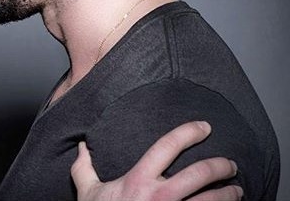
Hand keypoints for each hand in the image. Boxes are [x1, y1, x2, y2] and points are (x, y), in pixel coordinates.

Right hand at [71, 121, 242, 200]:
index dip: (189, 132)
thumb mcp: (87, 193)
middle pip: (200, 173)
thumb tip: (82, 144)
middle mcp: (160, 197)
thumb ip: (84, 167)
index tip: (204, 127)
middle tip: (230, 164)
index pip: (168, 146)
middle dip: (220, 166)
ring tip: (237, 189)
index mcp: (138, 180)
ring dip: (229, 194)